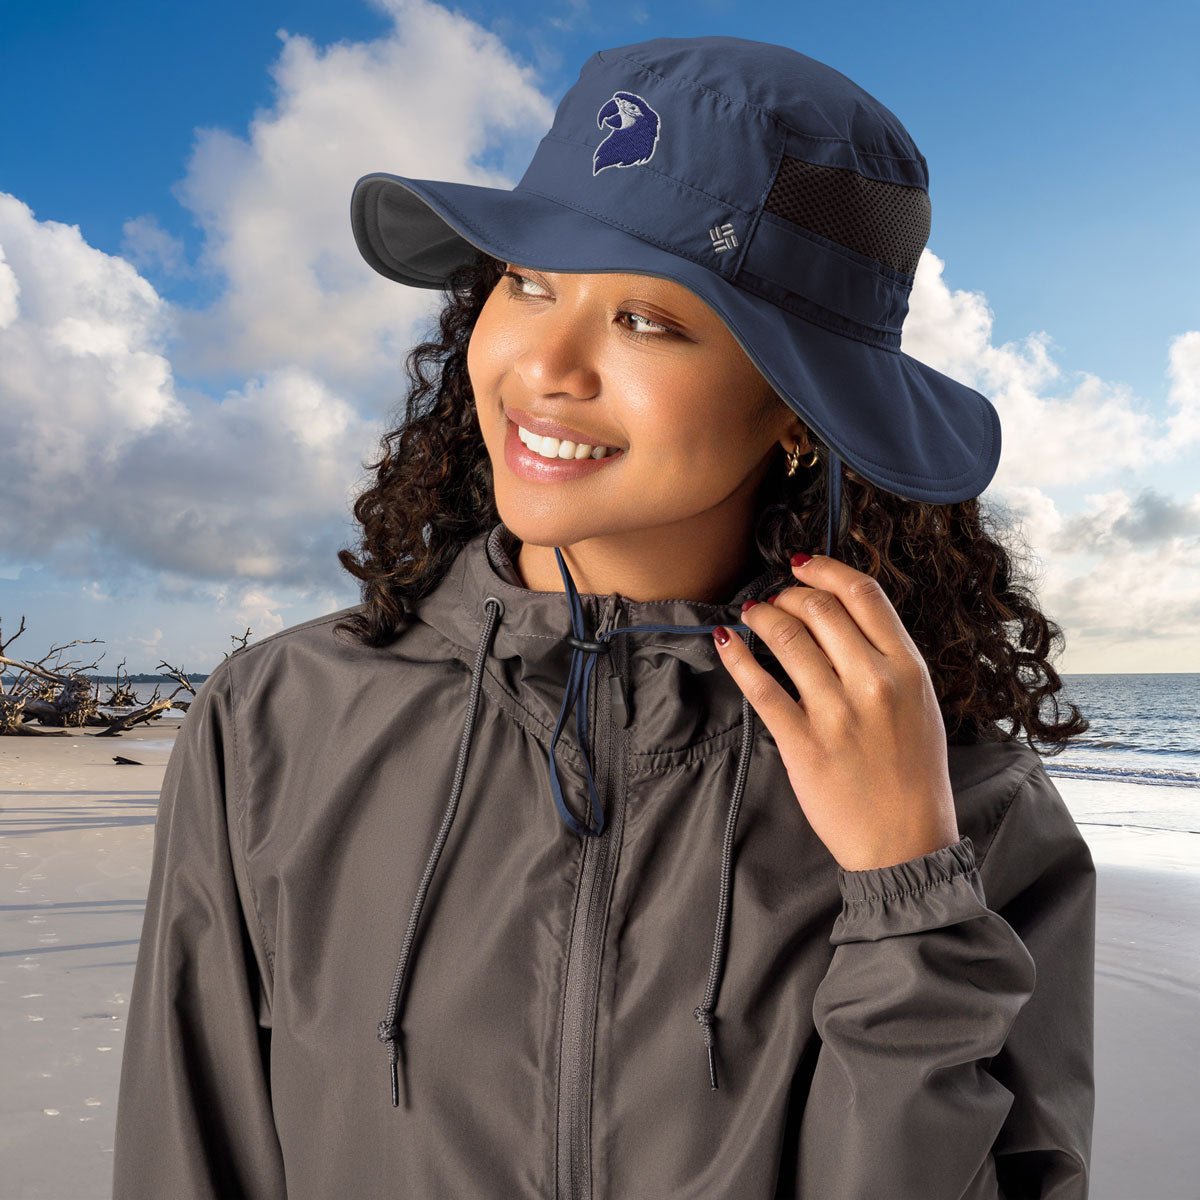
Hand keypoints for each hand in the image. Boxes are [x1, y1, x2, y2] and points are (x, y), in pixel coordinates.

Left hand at [713, 553, 960, 872]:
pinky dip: (737, 655)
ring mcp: (835, 712)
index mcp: (907, 667)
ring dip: (761, 616)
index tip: (802, 565)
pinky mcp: (801, 741)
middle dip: (788, 595)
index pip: (863, 594)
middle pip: (819, 608)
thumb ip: (888, 659)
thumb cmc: (913, 774)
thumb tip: (845, 619)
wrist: (905, 842)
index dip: (824, 570)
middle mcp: (873, 682)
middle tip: (775, 600)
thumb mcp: (921, 704)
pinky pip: (760, 684)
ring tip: (752, 615)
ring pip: (786, 636)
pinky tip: (726, 641)